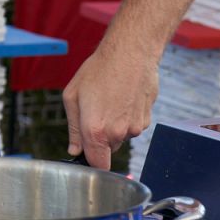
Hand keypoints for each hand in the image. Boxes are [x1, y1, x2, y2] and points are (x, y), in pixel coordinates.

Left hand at [62, 45, 159, 168]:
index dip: (91, 162)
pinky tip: (123, 98)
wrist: (131, 54)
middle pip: (108, 149)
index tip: (87, 154)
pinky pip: (132, 126)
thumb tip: (75, 150)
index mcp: (96, 131)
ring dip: (114, 126)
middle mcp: (118, 134)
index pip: (98, 165)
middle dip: (100, 138)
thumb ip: (73, 129)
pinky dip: (127, 118)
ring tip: (110, 100)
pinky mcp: (147, 120)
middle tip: (95, 111)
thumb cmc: (99, 71)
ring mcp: (135, 128)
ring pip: (121, 137)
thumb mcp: (73, 96)